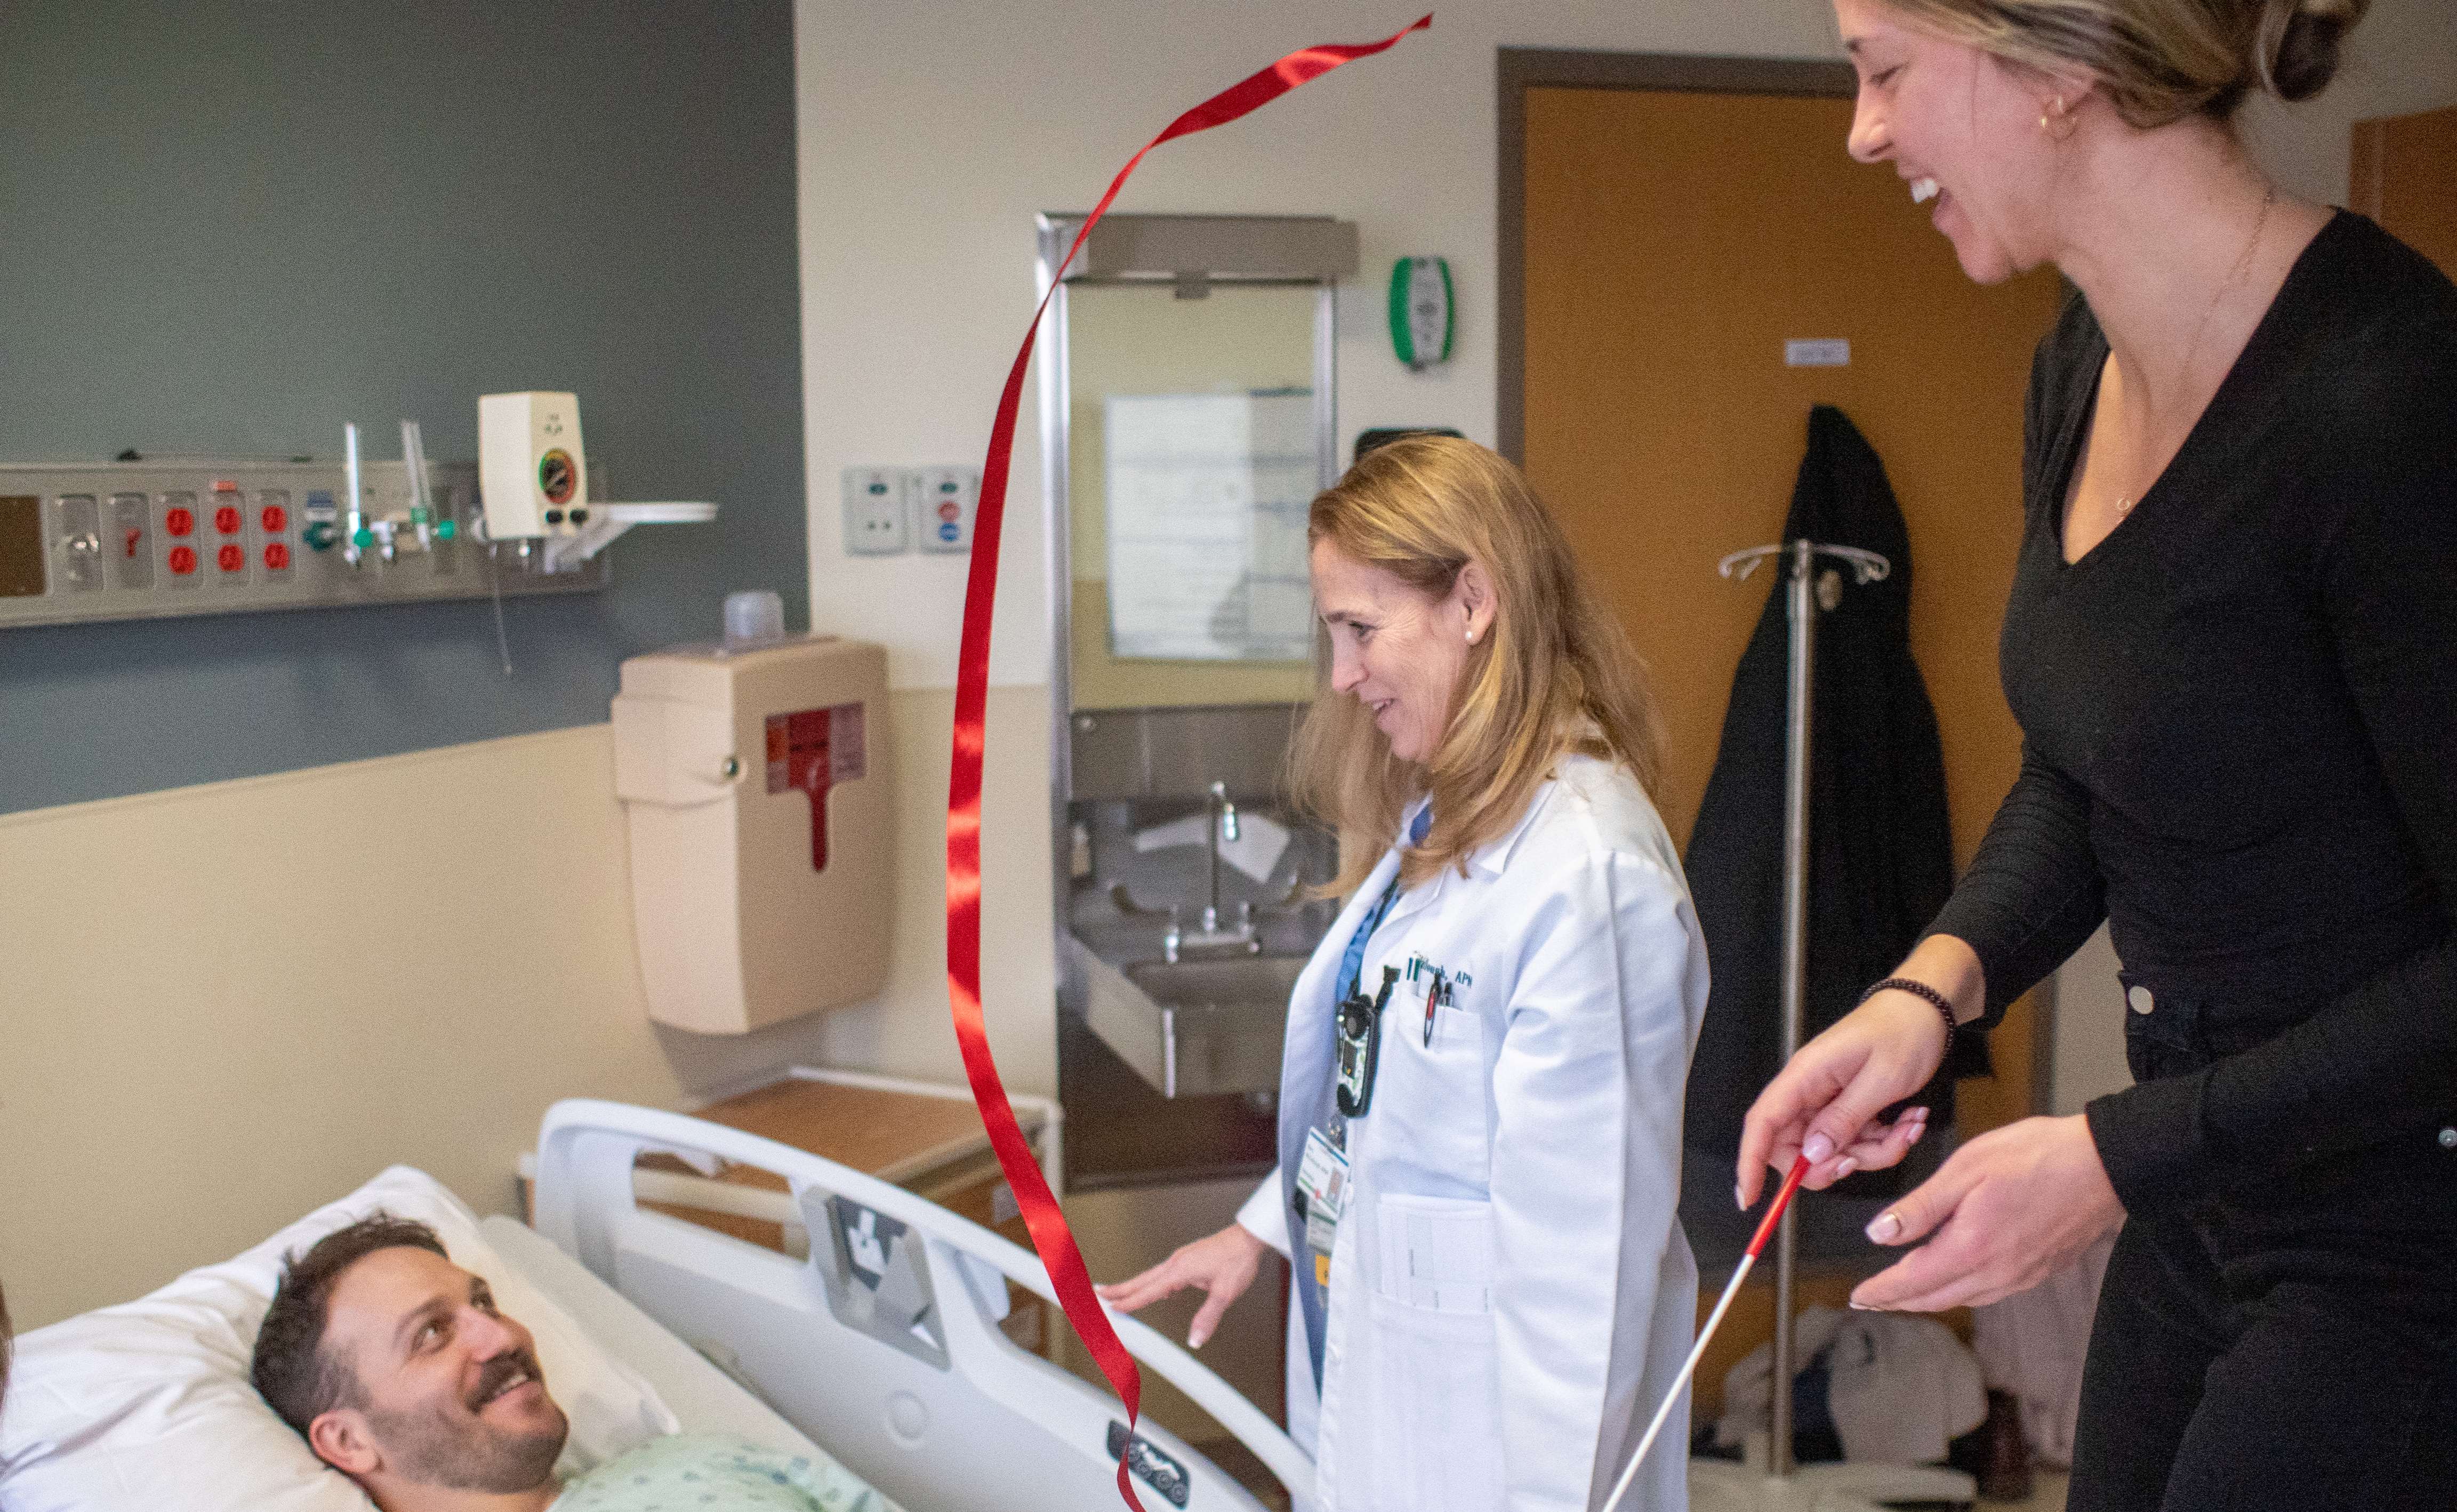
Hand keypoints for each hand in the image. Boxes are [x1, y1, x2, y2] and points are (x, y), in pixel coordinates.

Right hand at [1095, 1223, 1267, 1349]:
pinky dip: (1151, 1282)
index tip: (1112, 1308)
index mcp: (1180, 1270)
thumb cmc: (1238, 1260)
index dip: (1130, 1301)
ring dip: (1133, 1285)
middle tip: (1098, 1293)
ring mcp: (1181, 1259)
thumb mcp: (1225, 1293)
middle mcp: (1176, 1262)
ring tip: (1118, 1293)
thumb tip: (1195, 1339)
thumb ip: (1208, 1318)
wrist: (1248, 1239)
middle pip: (1142, 1279)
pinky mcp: (1187, 1259)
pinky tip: (1155, 1289)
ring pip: (1151, 1276)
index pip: (1149, 1290)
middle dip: (1119, 1289)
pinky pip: (1162, 1273)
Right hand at [1736, 988, 1949, 1205]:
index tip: (1747, 1197)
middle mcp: (1809, 1091)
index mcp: (1805, 1077)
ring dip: (1873, 1152)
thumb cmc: (1902, 1031)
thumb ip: (1844, 1120)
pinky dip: (1885, 1142)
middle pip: (1796, 1149)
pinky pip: (1856, 1143)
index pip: (1762, 1124)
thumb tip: (1812, 1154)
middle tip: (1863, 1158)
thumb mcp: (1880, 1079)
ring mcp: (1828, 1102)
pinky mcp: (1848, 1109)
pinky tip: (1909, 1121)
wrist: (1926, 1011)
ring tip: (1907, 1128)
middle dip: (1833, 1164)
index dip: (1749, 1162)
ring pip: (1833, 1152)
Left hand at [1851, 1114, 2124, 1311]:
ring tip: (1905, 1292)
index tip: (1858, 1296)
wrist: (2105, 1165)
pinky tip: (1956, 1278)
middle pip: (1936, 1298)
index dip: (1882, 1292)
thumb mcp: (1967, 1168)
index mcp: (1972, 1247)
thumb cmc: (2038, 1155)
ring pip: (1964, 1298)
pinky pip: (1991, 1291)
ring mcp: (2023, 1276)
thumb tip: (1880, 1234)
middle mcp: (1998, 1272)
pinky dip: (1963, 1290)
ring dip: (1930, 1298)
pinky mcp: (2041, 1270)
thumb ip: (1921, 1206)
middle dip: (1899, 1301)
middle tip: (1872, 1299)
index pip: (1913, 1281)